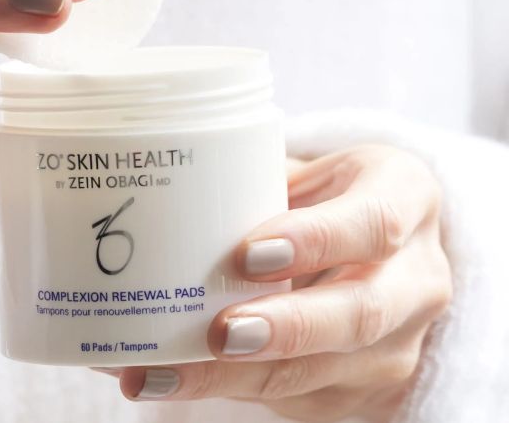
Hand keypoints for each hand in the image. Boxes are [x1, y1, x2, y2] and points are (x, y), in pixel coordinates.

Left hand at [106, 145, 451, 421]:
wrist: (383, 253)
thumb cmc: (328, 198)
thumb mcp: (309, 170)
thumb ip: (254, 179)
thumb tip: (150, 194)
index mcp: (406, 198)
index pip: (374, 223)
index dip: (314, 241)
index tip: (247, 255)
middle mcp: (416, 278)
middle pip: (359, 313)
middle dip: (284, 329)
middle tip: (217, 333)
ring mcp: (398, 342)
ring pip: (321, 371)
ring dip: (234, 379)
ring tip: (159, 374)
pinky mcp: (365, 388)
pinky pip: (297, 398)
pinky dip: (227, 390)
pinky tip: (169, 378)